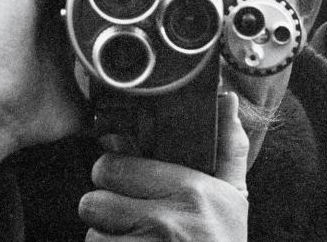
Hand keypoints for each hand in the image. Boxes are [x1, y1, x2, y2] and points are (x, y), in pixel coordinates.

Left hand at [79, 92, 249, 241]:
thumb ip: (229, 146)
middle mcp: (167, 220)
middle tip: (127, 216)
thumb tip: (225, 98)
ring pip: (91, 237)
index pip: (114, 166)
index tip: (128, 183)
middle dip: (105, 210)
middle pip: (93, 200)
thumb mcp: (235, 197)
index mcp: (191, 189)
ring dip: (107, 241)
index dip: (115, 175)